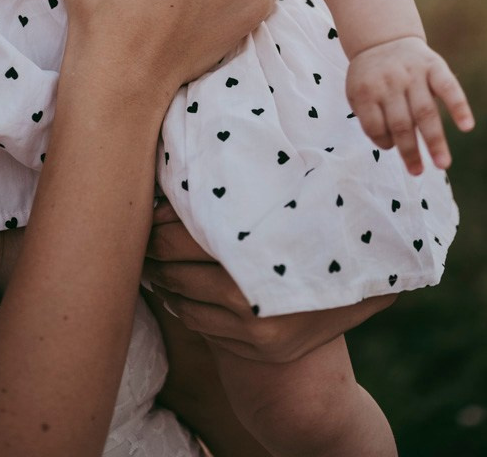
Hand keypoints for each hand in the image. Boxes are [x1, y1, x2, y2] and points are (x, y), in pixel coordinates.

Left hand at [144, 202, 395, 363]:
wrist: (367, 292)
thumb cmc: (320, 227)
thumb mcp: (295, 200)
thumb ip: (250, 188)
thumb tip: (196, 157)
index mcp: (260, 248)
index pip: (186, 235)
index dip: (160, 223)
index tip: (148, 209)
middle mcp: (255, 293)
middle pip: (177, 267)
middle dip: (153, 251)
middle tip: (138, 234)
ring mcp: (256, 327)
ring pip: (182, 299)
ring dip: (160, 279)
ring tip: (147, 260)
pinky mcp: (257, 349)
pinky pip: (199, 325)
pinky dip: (178, 306)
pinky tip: (170, 289)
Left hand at [346, 37, 474, 174]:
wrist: (383, 39)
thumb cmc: (371, 77)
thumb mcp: (357, 92)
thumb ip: (369, 117)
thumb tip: (391, 145)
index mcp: (366, 90)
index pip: (374, 125)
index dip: (383, 140)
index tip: (391, 145)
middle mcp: (390, 82)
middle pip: (401, 123)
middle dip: (410, 151)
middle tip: (417, 172)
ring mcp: (413, 73)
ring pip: (425, 111)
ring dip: (435, 140)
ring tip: (442, 164)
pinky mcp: (433, 65)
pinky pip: (448, 86)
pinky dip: (458, 106)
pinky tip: (466, 126)